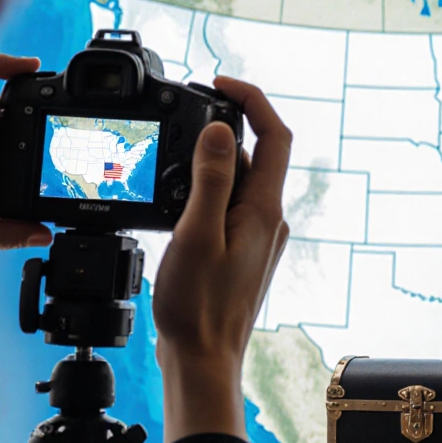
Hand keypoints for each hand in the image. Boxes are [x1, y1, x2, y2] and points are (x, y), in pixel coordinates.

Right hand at [152, 76, 290, 442]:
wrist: (202, 360)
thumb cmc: (198, 307)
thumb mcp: (196, 234)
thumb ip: (210, 180)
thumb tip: (221, 129)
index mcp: (264, 210)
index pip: (274, 135)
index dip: (251, 99)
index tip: (219, 82)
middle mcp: (268, 220)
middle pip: (252, 155)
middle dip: (218, 132)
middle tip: (178, 124)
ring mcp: (257, 237)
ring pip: (236, 183)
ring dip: (205, 167)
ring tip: (167, 174)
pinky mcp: (241, 252)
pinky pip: (226, 208)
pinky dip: (203, 195)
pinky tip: (175, 209)